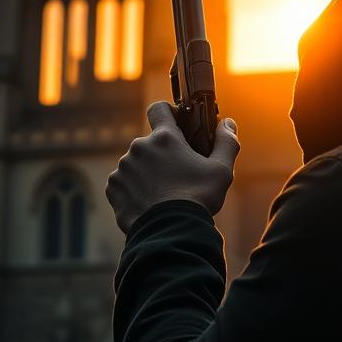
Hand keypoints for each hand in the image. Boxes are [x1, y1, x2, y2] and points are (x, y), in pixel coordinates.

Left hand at [105, 101, 240, 233]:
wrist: (170, 232)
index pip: (159, 108)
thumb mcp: (222, 170)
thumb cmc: (198, 198)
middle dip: (162, 154)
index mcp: (164, 138)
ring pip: (136, 164)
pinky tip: (149, 202)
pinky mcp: (113, 187)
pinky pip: (124, 182)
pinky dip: (134, 189)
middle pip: (151, 143)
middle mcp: (139, 148)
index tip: (176, 125)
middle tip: (178, 174)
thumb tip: (228, 123)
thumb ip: (226, 142)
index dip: (168, 113)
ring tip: (163, 193)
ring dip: (147, 173)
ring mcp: (123, 168)